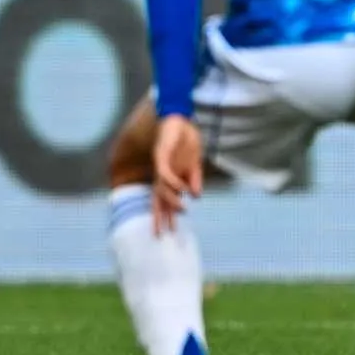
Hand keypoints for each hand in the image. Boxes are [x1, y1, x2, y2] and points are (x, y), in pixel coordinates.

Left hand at [152, 114, 203, 233]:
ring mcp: (160, 167)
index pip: (163, 201)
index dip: (164, 216)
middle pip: (157, 200)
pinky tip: (182, 190)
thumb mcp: (194, 163)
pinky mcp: (161, 156)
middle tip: (160, 235)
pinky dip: (173, 184)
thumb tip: (196, 197)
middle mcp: (161, 176)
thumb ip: (194, 180)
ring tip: (183, 210)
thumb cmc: (185, 140)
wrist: (180, 119)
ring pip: (162, 190)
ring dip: (172, 201)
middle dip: (159, 217)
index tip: (167, 232)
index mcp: (169, 178)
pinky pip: (165, 174)